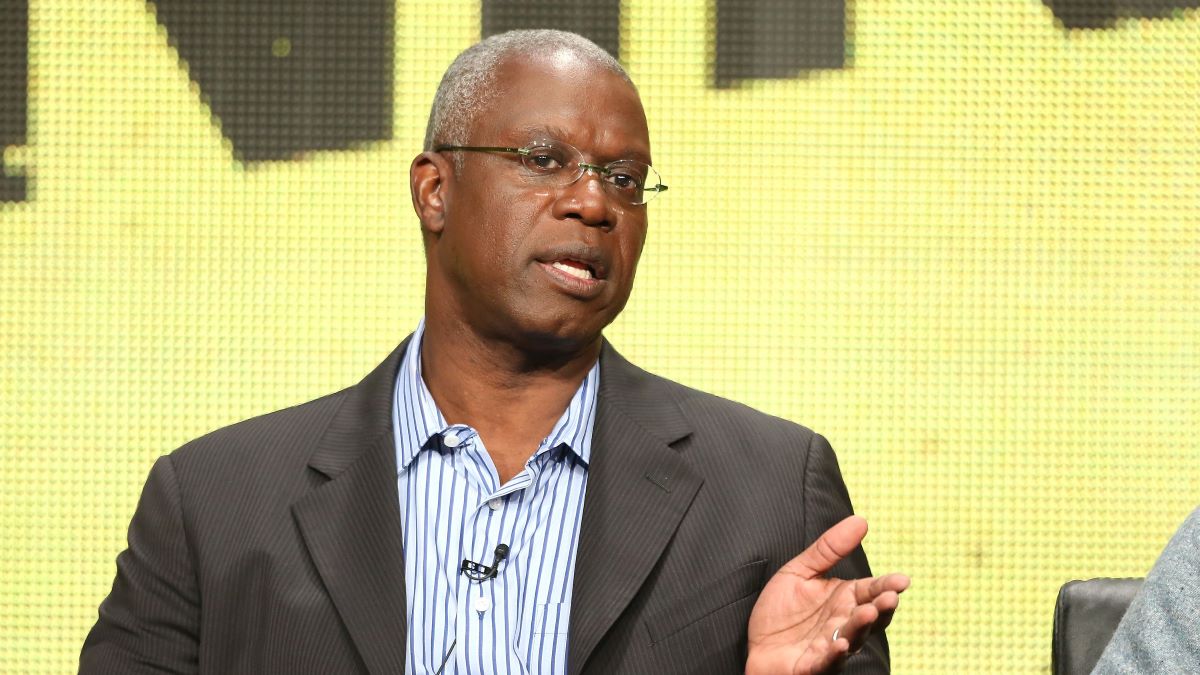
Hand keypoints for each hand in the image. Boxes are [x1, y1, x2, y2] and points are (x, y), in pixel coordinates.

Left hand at [745, 516, 908, 674]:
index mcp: (845, 599)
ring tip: (867, 613)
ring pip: (853, 637)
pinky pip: (827, 662)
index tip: (902, 580)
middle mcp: (843, 623)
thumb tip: (861, 520)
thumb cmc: (781, 611)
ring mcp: (830, 646)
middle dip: (881, 608)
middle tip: (890, 597)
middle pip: (870, 616)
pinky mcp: (812, 665)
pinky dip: (835, 655)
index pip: (871, 590)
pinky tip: (841, 644)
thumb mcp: (801, 571)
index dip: (887, 586)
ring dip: (861, 627)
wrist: (756, 646)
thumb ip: (829, 548)